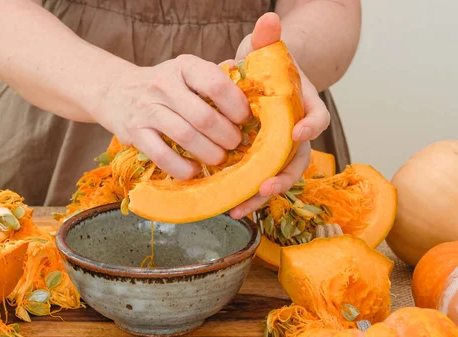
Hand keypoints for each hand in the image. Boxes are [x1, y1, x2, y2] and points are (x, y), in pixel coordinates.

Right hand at [95, 55, 251, 179]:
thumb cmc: (165, 85)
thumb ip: (217, 78)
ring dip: (209, 153)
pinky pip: (163, 156)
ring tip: (219, 157)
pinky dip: (183, 167)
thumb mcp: (187, 72)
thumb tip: (255, 86)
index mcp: (183, 66)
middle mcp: (163, 84)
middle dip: (227, 136)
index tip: (245, 119)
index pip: (216, 83)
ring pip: (186, 137)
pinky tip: (194, 169)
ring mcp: (147, 109)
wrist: (117, 91)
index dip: (236, 106)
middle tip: (235, 144)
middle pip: (204, 117)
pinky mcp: (135, 133)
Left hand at [226, 13, 331, 218]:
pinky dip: (245, 196)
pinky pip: (257, 183)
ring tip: (240, 208)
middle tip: (265, 186)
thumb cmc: (264, 68)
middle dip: (283, 175)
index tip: (298, 132)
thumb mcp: (264, 51)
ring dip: (260, 196)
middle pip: (298, 160)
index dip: (310, 126)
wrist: (259, 85)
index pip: (317, 117)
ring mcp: (278, 152)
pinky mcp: (260, 163)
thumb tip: (269, 18)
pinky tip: (228, 207)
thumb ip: (267, 38)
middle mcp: (295, 133)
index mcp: (303, 107)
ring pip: (277, 178)